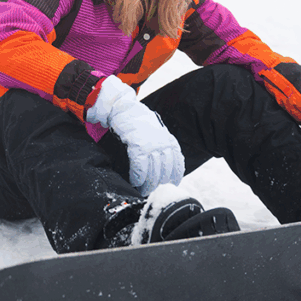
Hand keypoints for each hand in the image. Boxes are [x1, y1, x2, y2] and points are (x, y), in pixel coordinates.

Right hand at [86, 77, 183, 194]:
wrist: (122, 108)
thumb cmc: (136, 122)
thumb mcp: (154, 133)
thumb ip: (160, 147)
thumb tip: (160, 166)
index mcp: (169, 140)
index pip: (177, 164)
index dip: (174, 178)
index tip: (169, 186)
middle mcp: (163, 143)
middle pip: (165, 172)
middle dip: (158, 185)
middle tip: (151, 193)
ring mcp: (151, 144)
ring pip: (153, 172)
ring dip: (147, 185)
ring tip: (142, 190)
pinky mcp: (138, 145)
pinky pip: (140, 167)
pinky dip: (138, 177)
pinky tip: (134, 181)